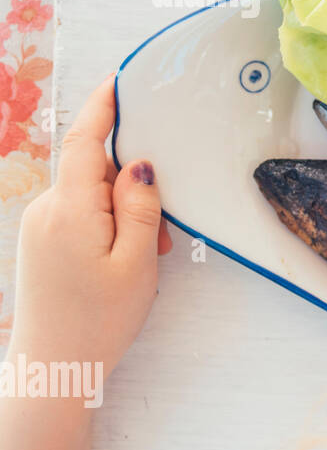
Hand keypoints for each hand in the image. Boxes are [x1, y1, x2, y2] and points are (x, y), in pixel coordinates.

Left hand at [8, 77, 172, 379]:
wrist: (55, 368)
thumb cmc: (100, 320)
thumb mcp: (137, 262)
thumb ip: (141, 207)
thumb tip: (140, 164)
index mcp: (71, 209)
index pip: (86, 142)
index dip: (103, 108)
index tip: (118, 80)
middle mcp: (47, 209)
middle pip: (94, 168)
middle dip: (133, 184)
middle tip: (163, 230)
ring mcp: (40, 225)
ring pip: (90, 193)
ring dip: (124, 209)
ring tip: (147, 255)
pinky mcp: (41, 241)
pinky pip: (80, 213)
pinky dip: (108, 223)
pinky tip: (124, 259)